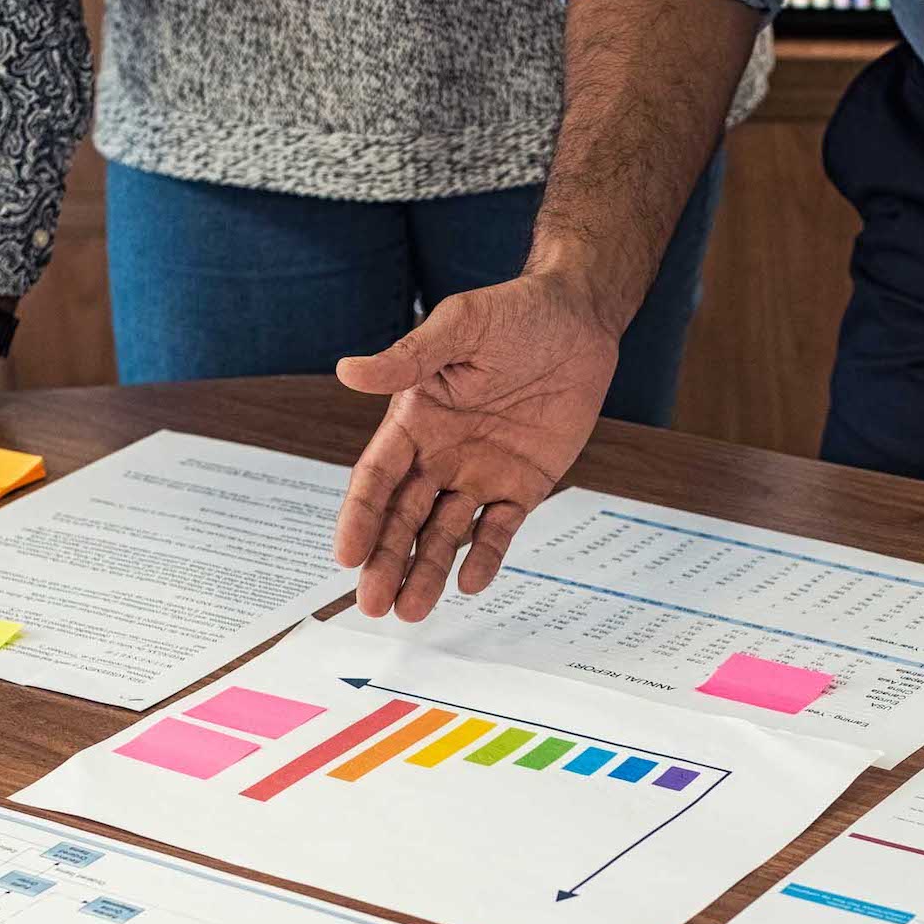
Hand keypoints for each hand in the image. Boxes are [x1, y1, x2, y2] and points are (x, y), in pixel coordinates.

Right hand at [332, 274, 619, 619]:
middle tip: (371, 605)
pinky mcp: (522, 486)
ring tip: (412, 611)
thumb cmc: (513, 313)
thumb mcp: (460, 327)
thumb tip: (347, 371)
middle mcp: (439, 455)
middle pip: (404, 518)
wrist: (579, 319)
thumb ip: (408, 357)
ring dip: (427, 571)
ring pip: (445, 534)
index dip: (360, 517)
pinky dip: (485, 556)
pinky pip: (499, 529)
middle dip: (386, 561)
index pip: (376, 478)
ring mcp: (480, 474)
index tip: (345, 555)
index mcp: (413, 420)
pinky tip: (470, 583)